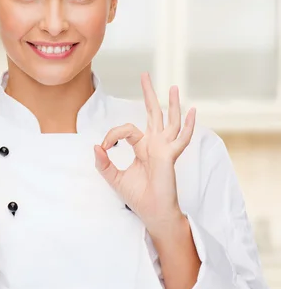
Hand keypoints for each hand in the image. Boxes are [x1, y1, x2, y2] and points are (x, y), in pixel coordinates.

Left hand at [93, 72, 195, 233]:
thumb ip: (103, 162)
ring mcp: (164, 149)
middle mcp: (155, 144)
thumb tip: (95, 146)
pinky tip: (193, 112)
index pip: (126, 129)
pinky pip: (181, 139)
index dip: (112, 134)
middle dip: (148, 93)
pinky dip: (188, 126)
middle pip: (152, 113)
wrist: (153, 214)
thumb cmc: (138, 196)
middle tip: (145, 74)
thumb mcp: (114, 177)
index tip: (104, 147)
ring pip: (169, 121)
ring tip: (173, 87)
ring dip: (171, 104)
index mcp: (142, 146)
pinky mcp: (170, 157)